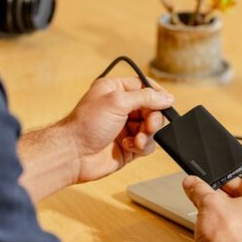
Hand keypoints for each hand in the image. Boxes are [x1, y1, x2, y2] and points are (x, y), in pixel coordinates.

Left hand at [59, 76, 173, 182]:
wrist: (73, 155)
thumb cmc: (86, 125)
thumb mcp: (117, 102)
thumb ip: (145, 97)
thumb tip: (167, 97)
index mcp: (116, 90)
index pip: (144, 86)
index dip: (157, 94)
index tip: (167, 102)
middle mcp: (121, 107)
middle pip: (152, 109)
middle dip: (153, 119)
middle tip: (148, 126)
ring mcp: (125, 127)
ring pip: (152, 128)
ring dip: (147, 134)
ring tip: (137, 140)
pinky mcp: (128, 145)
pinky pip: (147, 144)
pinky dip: (142, 146)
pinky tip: (129, 146)